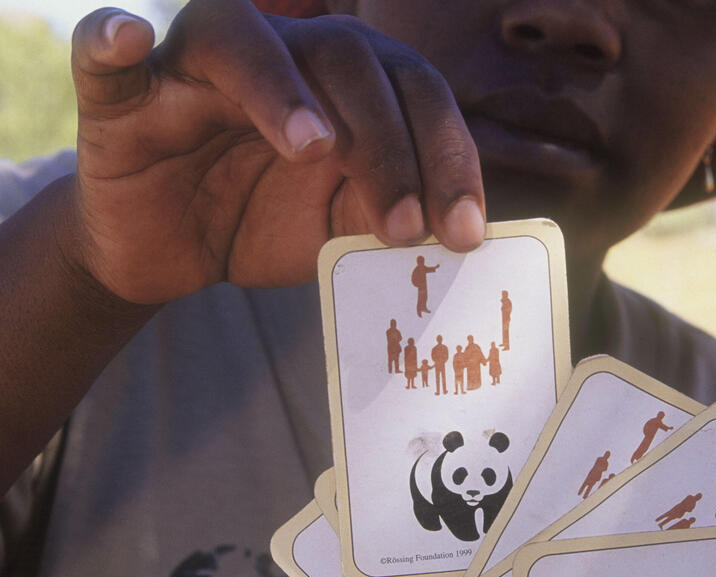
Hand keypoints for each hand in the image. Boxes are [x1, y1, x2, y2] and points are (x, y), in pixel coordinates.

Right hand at [67, 0, 484, 303]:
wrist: (172, 251)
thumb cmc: (263, 222)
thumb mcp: (338, 226)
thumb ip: (388, 212)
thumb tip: (457, 231)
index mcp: (343, 83)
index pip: (413, 90)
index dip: (447, 155)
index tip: (464, 231)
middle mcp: (280, 56)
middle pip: (346, 59)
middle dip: (388, 144)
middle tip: (405, 227)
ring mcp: (197, 69)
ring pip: (242, 41)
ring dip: (282, 88)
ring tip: (313, 148)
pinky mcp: (123, 98)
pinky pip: (104, 53)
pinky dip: (110, 39)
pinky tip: (129, 40)